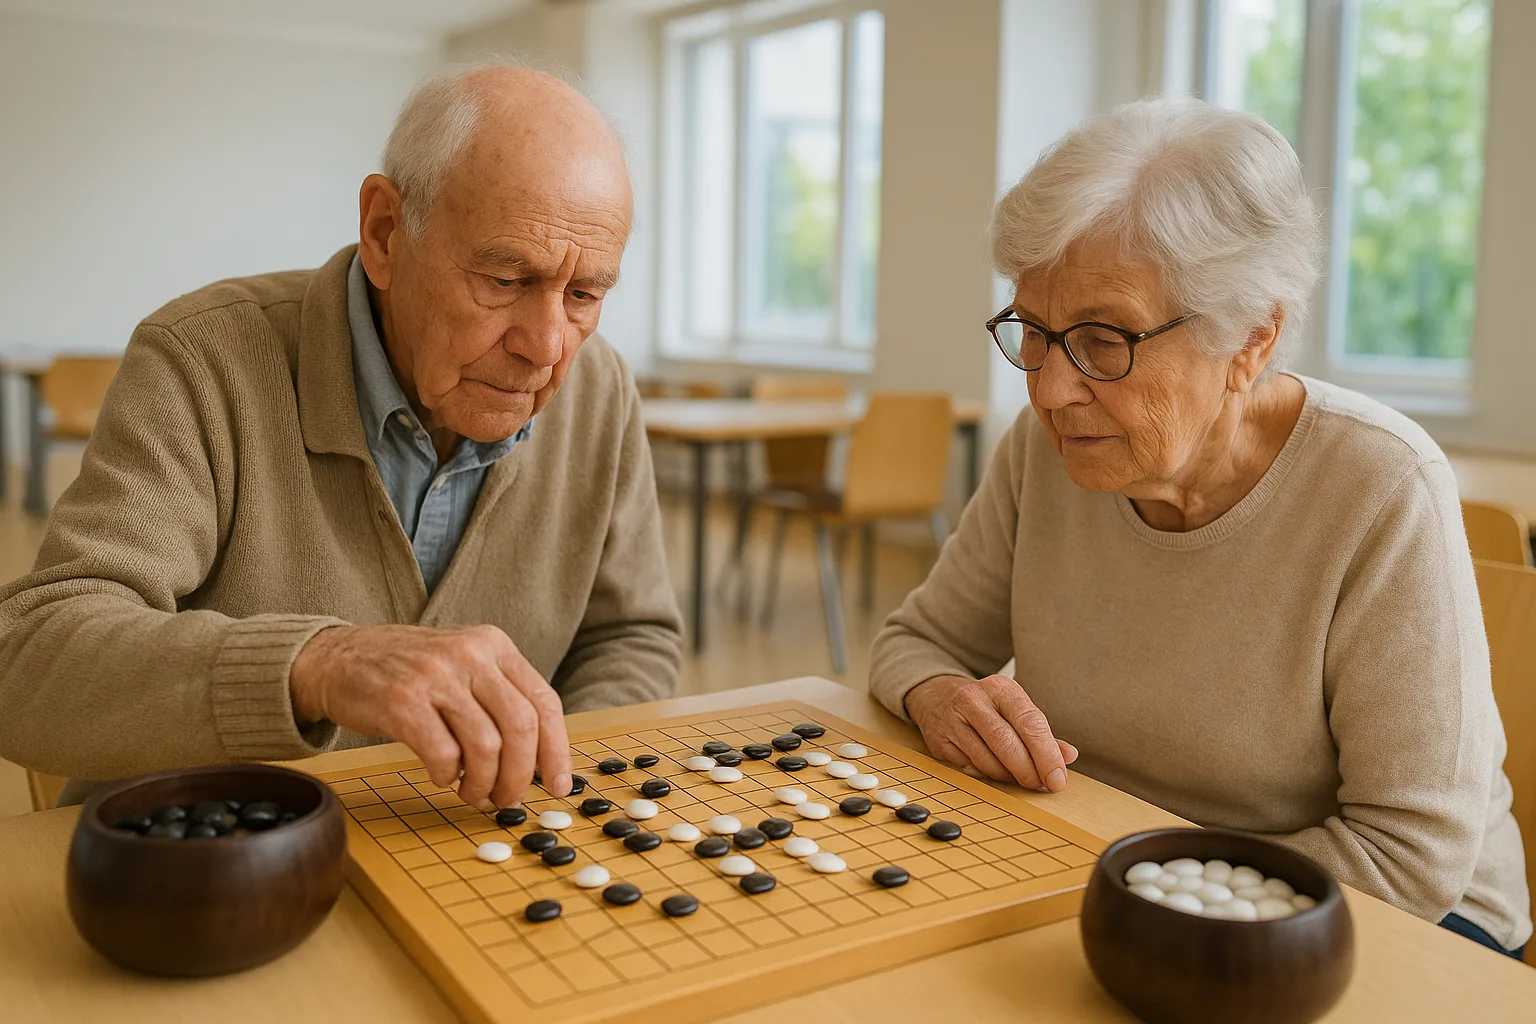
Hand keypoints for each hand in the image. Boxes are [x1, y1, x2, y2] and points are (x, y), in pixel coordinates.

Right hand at [289, 623, 571, 806]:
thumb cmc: (407, 673)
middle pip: (522, 727)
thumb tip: (540, 760)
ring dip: (484, 783)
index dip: (557, 750)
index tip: (560, 786)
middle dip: (522, 775)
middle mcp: (470, 654)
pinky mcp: (402, 702)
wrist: (337, 657)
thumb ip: (499, 699)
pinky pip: (444, 755)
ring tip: (472, 792)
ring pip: (487, 745)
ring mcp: (436, 676)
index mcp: (493, 645)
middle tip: (509, 799)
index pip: (543, 702)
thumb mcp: (462, 665)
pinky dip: (448, 776)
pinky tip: (442, 776)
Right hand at [904, 674, 1077, 791]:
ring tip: (1017, 776)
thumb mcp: (1015, 710)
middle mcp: (973, 699)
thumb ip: (1042, 734)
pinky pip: (970, 769)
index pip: (1030, 723)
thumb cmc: (987, 708)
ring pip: (987, 761)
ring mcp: (952, 720)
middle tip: (1039, 785)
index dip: (1047, 755)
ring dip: (1008, 777)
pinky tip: (993, 770)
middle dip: (1028, 771)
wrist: (938, 698)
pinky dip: (986, 776)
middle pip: (1007, 744)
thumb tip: (1068, 756)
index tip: (1058, 779)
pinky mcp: (939, 741)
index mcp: (1001, 688)